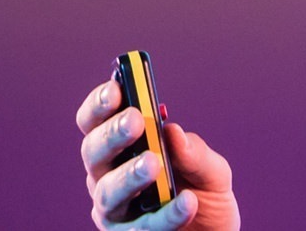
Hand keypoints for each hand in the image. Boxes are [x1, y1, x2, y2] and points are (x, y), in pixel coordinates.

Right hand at [75, 76, 240, 230]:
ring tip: (154, 162)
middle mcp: (107, 177)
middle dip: (111, 134)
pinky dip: (165, 215)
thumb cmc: (205, 195)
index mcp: (120, 149)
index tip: (116, 88)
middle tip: (134, 121)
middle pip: (93, 153)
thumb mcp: (211, 170)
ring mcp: (114, 212)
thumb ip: (195, 152)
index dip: (100, 104)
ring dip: (129, 175)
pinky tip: (187, 202)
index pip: (95, 122)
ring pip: (108, 193)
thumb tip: (173, 132)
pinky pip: (141, 228)